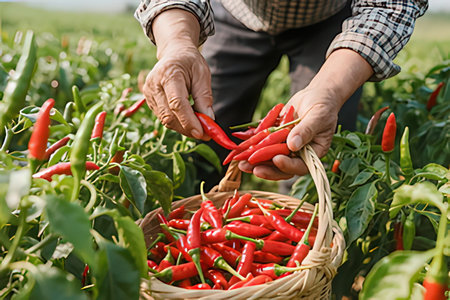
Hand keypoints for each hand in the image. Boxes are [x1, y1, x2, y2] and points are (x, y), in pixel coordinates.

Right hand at [143, 9, 214, 139]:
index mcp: (168, 74)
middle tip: (206, 134)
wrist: (174, 53)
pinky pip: (164, 118)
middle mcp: (154, 85)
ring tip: (200, 126)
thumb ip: (204, 97)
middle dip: (187, 128)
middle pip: (169, 116)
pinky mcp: (149, 101)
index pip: (176, 103)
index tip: (201, 133)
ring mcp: (148, 94)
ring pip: (166, 120)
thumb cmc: (190, 62)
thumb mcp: (202, 74)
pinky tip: (189, 120)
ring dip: (184, 128)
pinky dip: (178, 123)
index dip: (188, 121)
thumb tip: (208, 120)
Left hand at [238, 49, 373, 179]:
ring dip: (254, 160)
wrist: (316, 95)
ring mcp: (285, 147)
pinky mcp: (276, 138)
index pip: (299, 166)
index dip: (287, 165)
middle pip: (281, 166)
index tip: (276, 159)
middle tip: (251, 167)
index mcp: (312, 154)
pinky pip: (262, 144)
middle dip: (265, 168)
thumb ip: (306, 130)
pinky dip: (251, 145)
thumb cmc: (323, 105)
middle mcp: (298, 154)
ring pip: (269, 158)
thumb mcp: (318, 116)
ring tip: (239, 161)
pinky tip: (239, 146)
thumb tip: (292, 145)